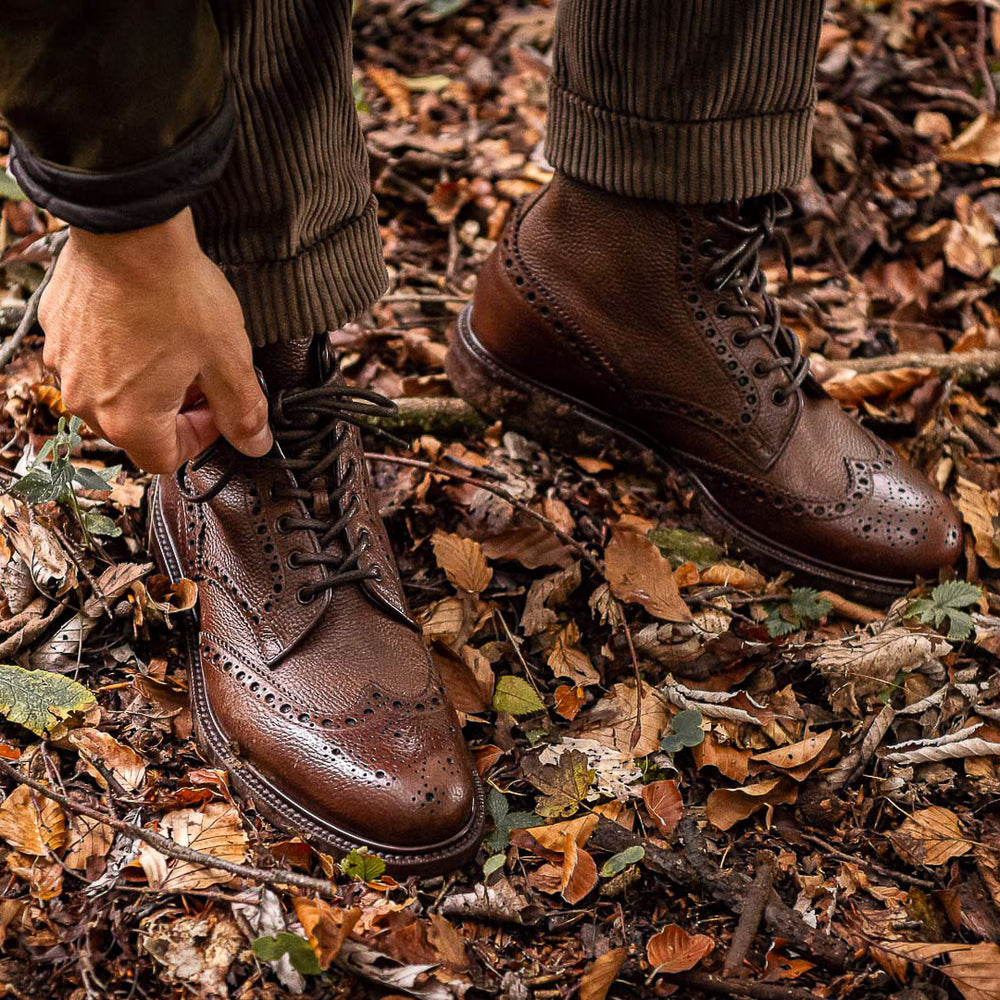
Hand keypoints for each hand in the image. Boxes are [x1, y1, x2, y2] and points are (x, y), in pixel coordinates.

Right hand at [38, 208, 271, 473]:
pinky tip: (144, 321)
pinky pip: (91, 357)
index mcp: (129, 420)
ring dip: (145, 382)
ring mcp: (65, 363)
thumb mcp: (228, 361)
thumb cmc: (178, 296)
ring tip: (173, 344)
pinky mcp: (56, 328)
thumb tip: (255, 444)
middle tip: (200, 374)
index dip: (200, 439)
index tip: (216, 408)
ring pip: (111, 393)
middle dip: (173, 410)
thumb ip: (242, 411)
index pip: (165, 459)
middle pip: (135, 429)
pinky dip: (118, 352)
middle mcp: (86, 400)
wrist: (130, 230)